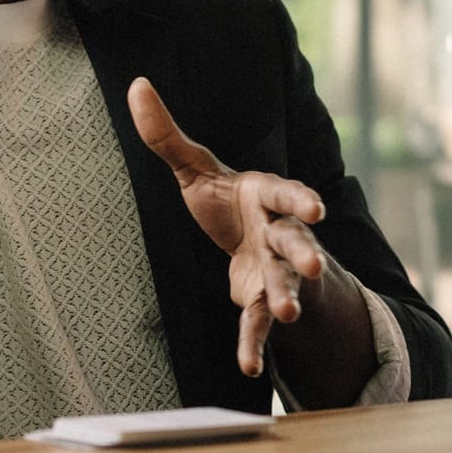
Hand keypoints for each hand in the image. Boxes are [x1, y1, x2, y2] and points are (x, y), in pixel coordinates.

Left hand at [127, 77, 328, 375]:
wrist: (244, 240)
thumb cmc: (223, 199)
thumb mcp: (194, 168)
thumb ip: (166, 134)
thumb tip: (135, 85)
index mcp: (264, 195)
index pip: (284, 193)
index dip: (300, 201)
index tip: (316, 208)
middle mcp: (277, 231)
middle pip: (295, 241)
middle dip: (304, 253)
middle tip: (312, 265)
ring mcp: (274, 267)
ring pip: (285, 282)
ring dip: (288, 297)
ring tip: (289, 314)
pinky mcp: (261, 298)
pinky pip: (259, 321)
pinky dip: (255, 343)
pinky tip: (249, 367)